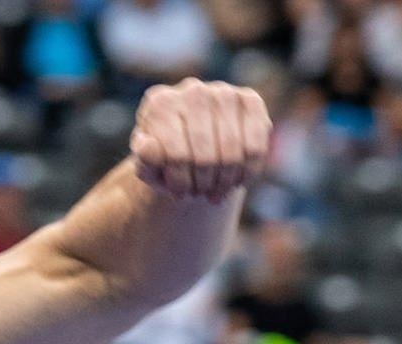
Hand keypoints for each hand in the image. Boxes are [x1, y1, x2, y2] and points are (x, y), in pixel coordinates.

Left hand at [130, 78, 270, 202]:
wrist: (192, 143)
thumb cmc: (164, 158)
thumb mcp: (149, 167)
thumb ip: (144, 160)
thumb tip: (148, 145)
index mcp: (160, 104)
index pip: (176, 154)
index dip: (180, 182)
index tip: (178, 194)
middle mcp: (192, 90)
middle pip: (206, 156)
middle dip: (203, 184)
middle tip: (200, 194)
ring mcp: (223, 92)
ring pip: (233, 152)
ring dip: (225, 181)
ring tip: (215, 192)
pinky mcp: (250, 99)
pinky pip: (256, 145)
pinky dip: (248, 172)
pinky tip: (236, 181)